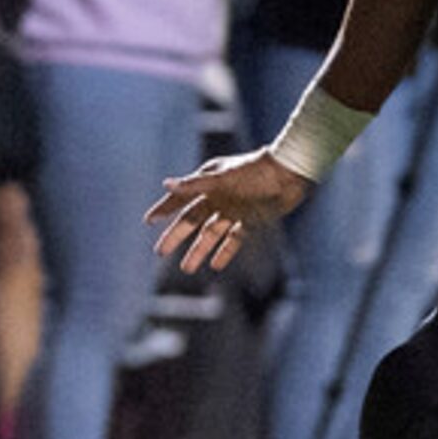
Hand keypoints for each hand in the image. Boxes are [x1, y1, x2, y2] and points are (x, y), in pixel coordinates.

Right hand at [145, 148, 312, 274]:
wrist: (289, 173)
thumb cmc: (254, 170)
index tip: (148, 221)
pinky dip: (225, 252)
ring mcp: (233, 210)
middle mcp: (217, 197)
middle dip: (176, 236)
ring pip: (210, 234)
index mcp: (207, 183)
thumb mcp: (222, 177)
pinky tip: (215, 265)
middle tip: (160, 252)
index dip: (164, 209)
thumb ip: (194, 184)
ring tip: (187, 269)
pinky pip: (234, 239)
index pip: (180, 198)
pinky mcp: (250, 220)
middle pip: (191, 220)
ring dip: (198, 250)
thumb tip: (166, 184)